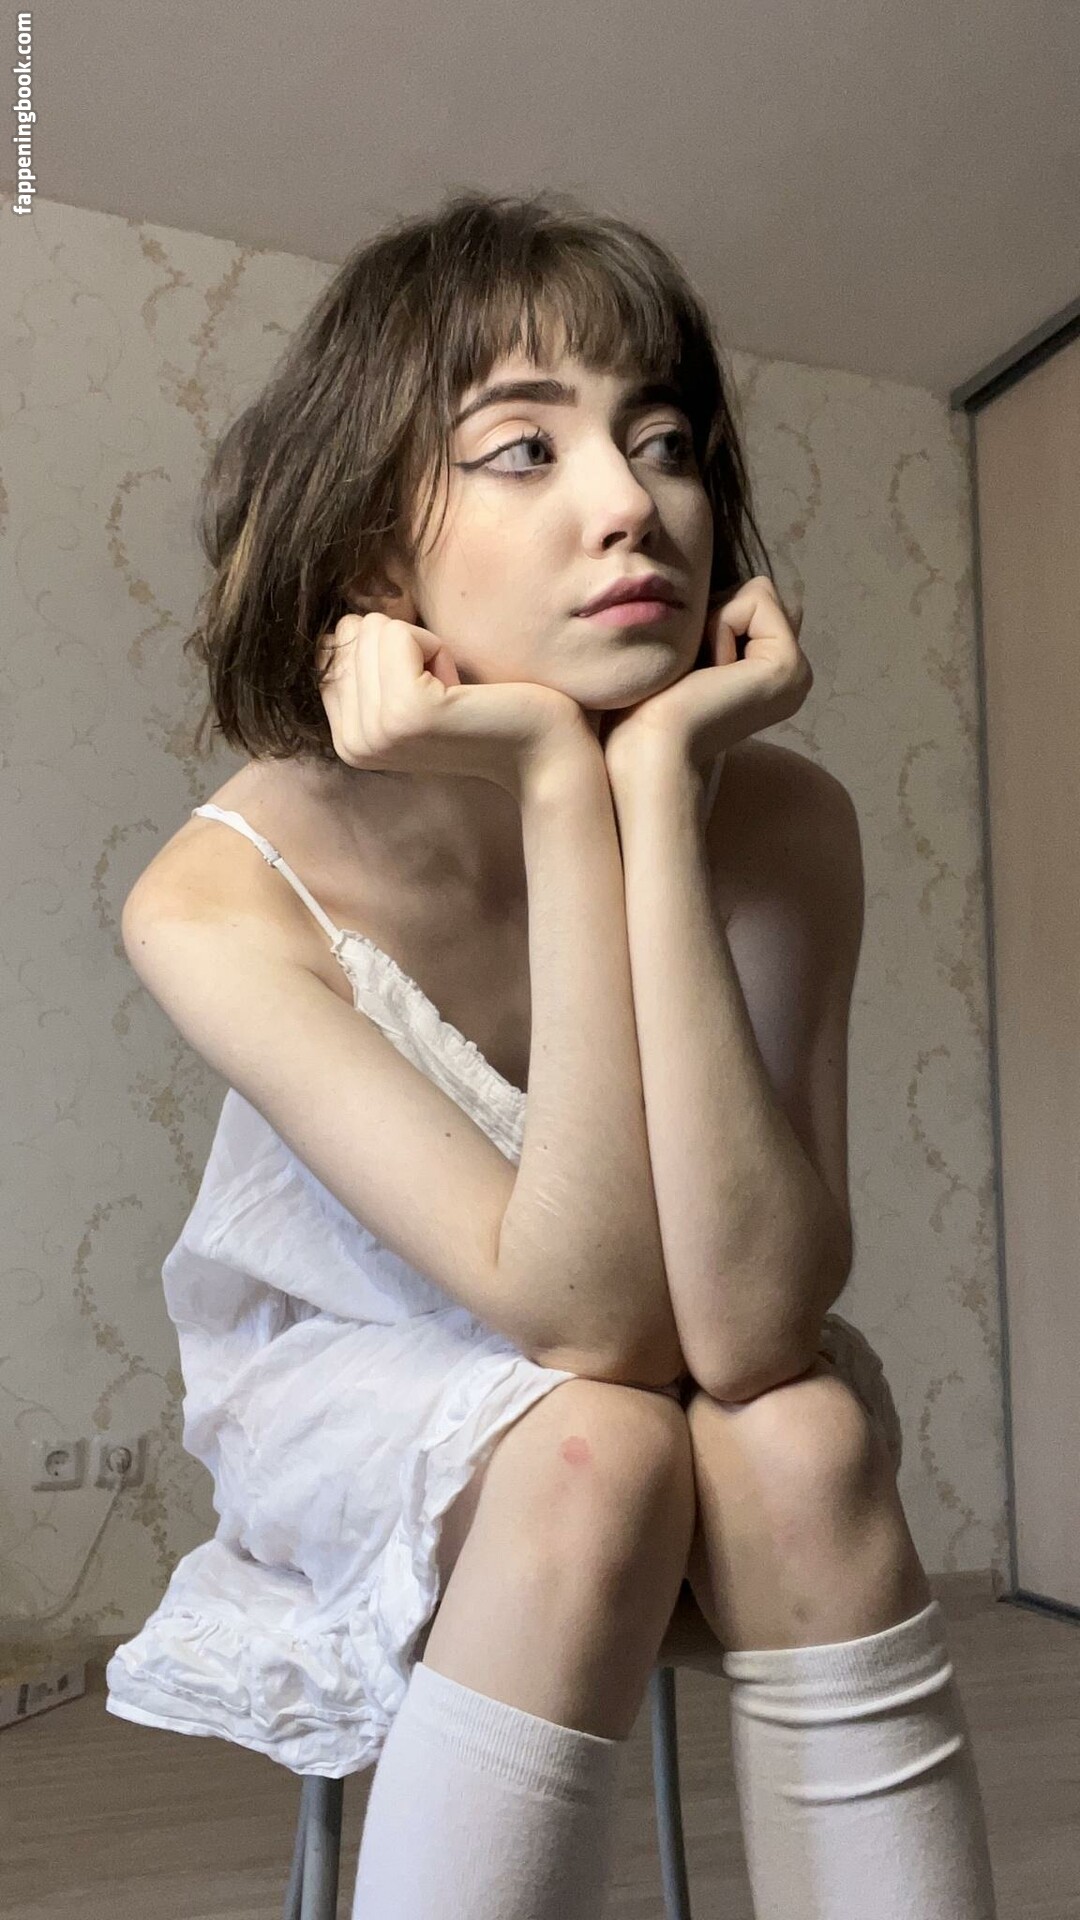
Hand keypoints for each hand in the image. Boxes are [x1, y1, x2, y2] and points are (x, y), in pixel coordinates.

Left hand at [600, 577, 811, 787]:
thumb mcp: (691, 649)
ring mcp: (796, 672)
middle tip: (698, 670)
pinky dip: (720, 625)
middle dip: (716, 614)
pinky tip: (711, 672)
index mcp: (772, 673)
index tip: (695, 667)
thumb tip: (743, 585)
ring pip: (758, 592)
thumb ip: (721, 618)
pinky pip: (755, 599)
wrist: (650, 744)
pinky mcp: (788, 665)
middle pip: (758, 592)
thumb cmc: (651, 702)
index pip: (753, 599)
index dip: (712, 614)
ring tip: (704, 673)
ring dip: (716, 621)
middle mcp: (793, 674)